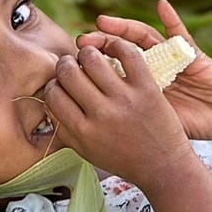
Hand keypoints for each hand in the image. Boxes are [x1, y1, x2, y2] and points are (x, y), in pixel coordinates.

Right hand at [43, 38, 194, 188]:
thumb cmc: (124, 159)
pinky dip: (116, 44)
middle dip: (66, 64)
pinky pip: (127, 53)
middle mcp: (101, 114)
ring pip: (92, 58)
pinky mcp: (147, 88)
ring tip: (91, 58)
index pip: (53, 94)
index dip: (53, 84)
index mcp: (83, 131)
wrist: (164, 167)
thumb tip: (48, 102)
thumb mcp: (87, 151)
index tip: (61, 83)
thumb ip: (65, 129)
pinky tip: (113, 49)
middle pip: (68, 72)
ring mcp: (124, 100)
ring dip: (87, 52)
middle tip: (73, 65)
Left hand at [77, 0, 211, 140]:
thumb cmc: (188, 125)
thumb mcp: (153, 126)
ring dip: (124, 27)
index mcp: (139, 85)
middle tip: (81, 41)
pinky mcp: (193, 54)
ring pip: (143, 37)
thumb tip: (86, 133)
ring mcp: (171, 57)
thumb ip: (126, 124)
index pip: (110, 69)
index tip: (70, 68)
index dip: (90, 66)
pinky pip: (181, 34)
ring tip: (102, 21)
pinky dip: (173, 18)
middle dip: (100, 44)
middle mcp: (151, 66)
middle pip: (120, 49)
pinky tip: (162, 6)